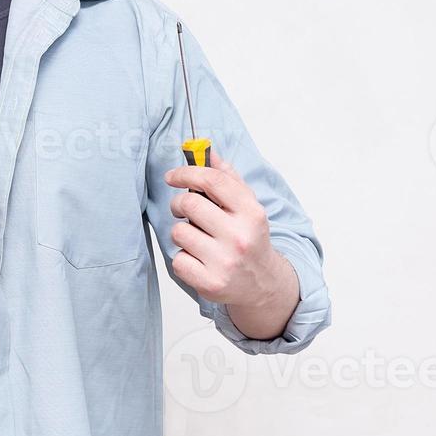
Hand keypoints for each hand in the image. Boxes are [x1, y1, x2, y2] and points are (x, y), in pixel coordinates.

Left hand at [162, 146, 290, 313]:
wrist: (262, 284)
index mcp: (251, 213)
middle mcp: (240, 237)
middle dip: (179, 204)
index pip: (212, 181)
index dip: (186, 172)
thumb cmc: (248, 238)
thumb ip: (227, 178)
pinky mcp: (210, 283)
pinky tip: (199, 260)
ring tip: (198, 239)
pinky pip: (177, 260)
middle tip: (184, 210)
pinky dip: (183, 258)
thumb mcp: (247, 206)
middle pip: (188, 204)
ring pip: (179, 232)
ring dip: (182, 233)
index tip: (173, 176)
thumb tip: (207, 152)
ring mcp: (225, 262)